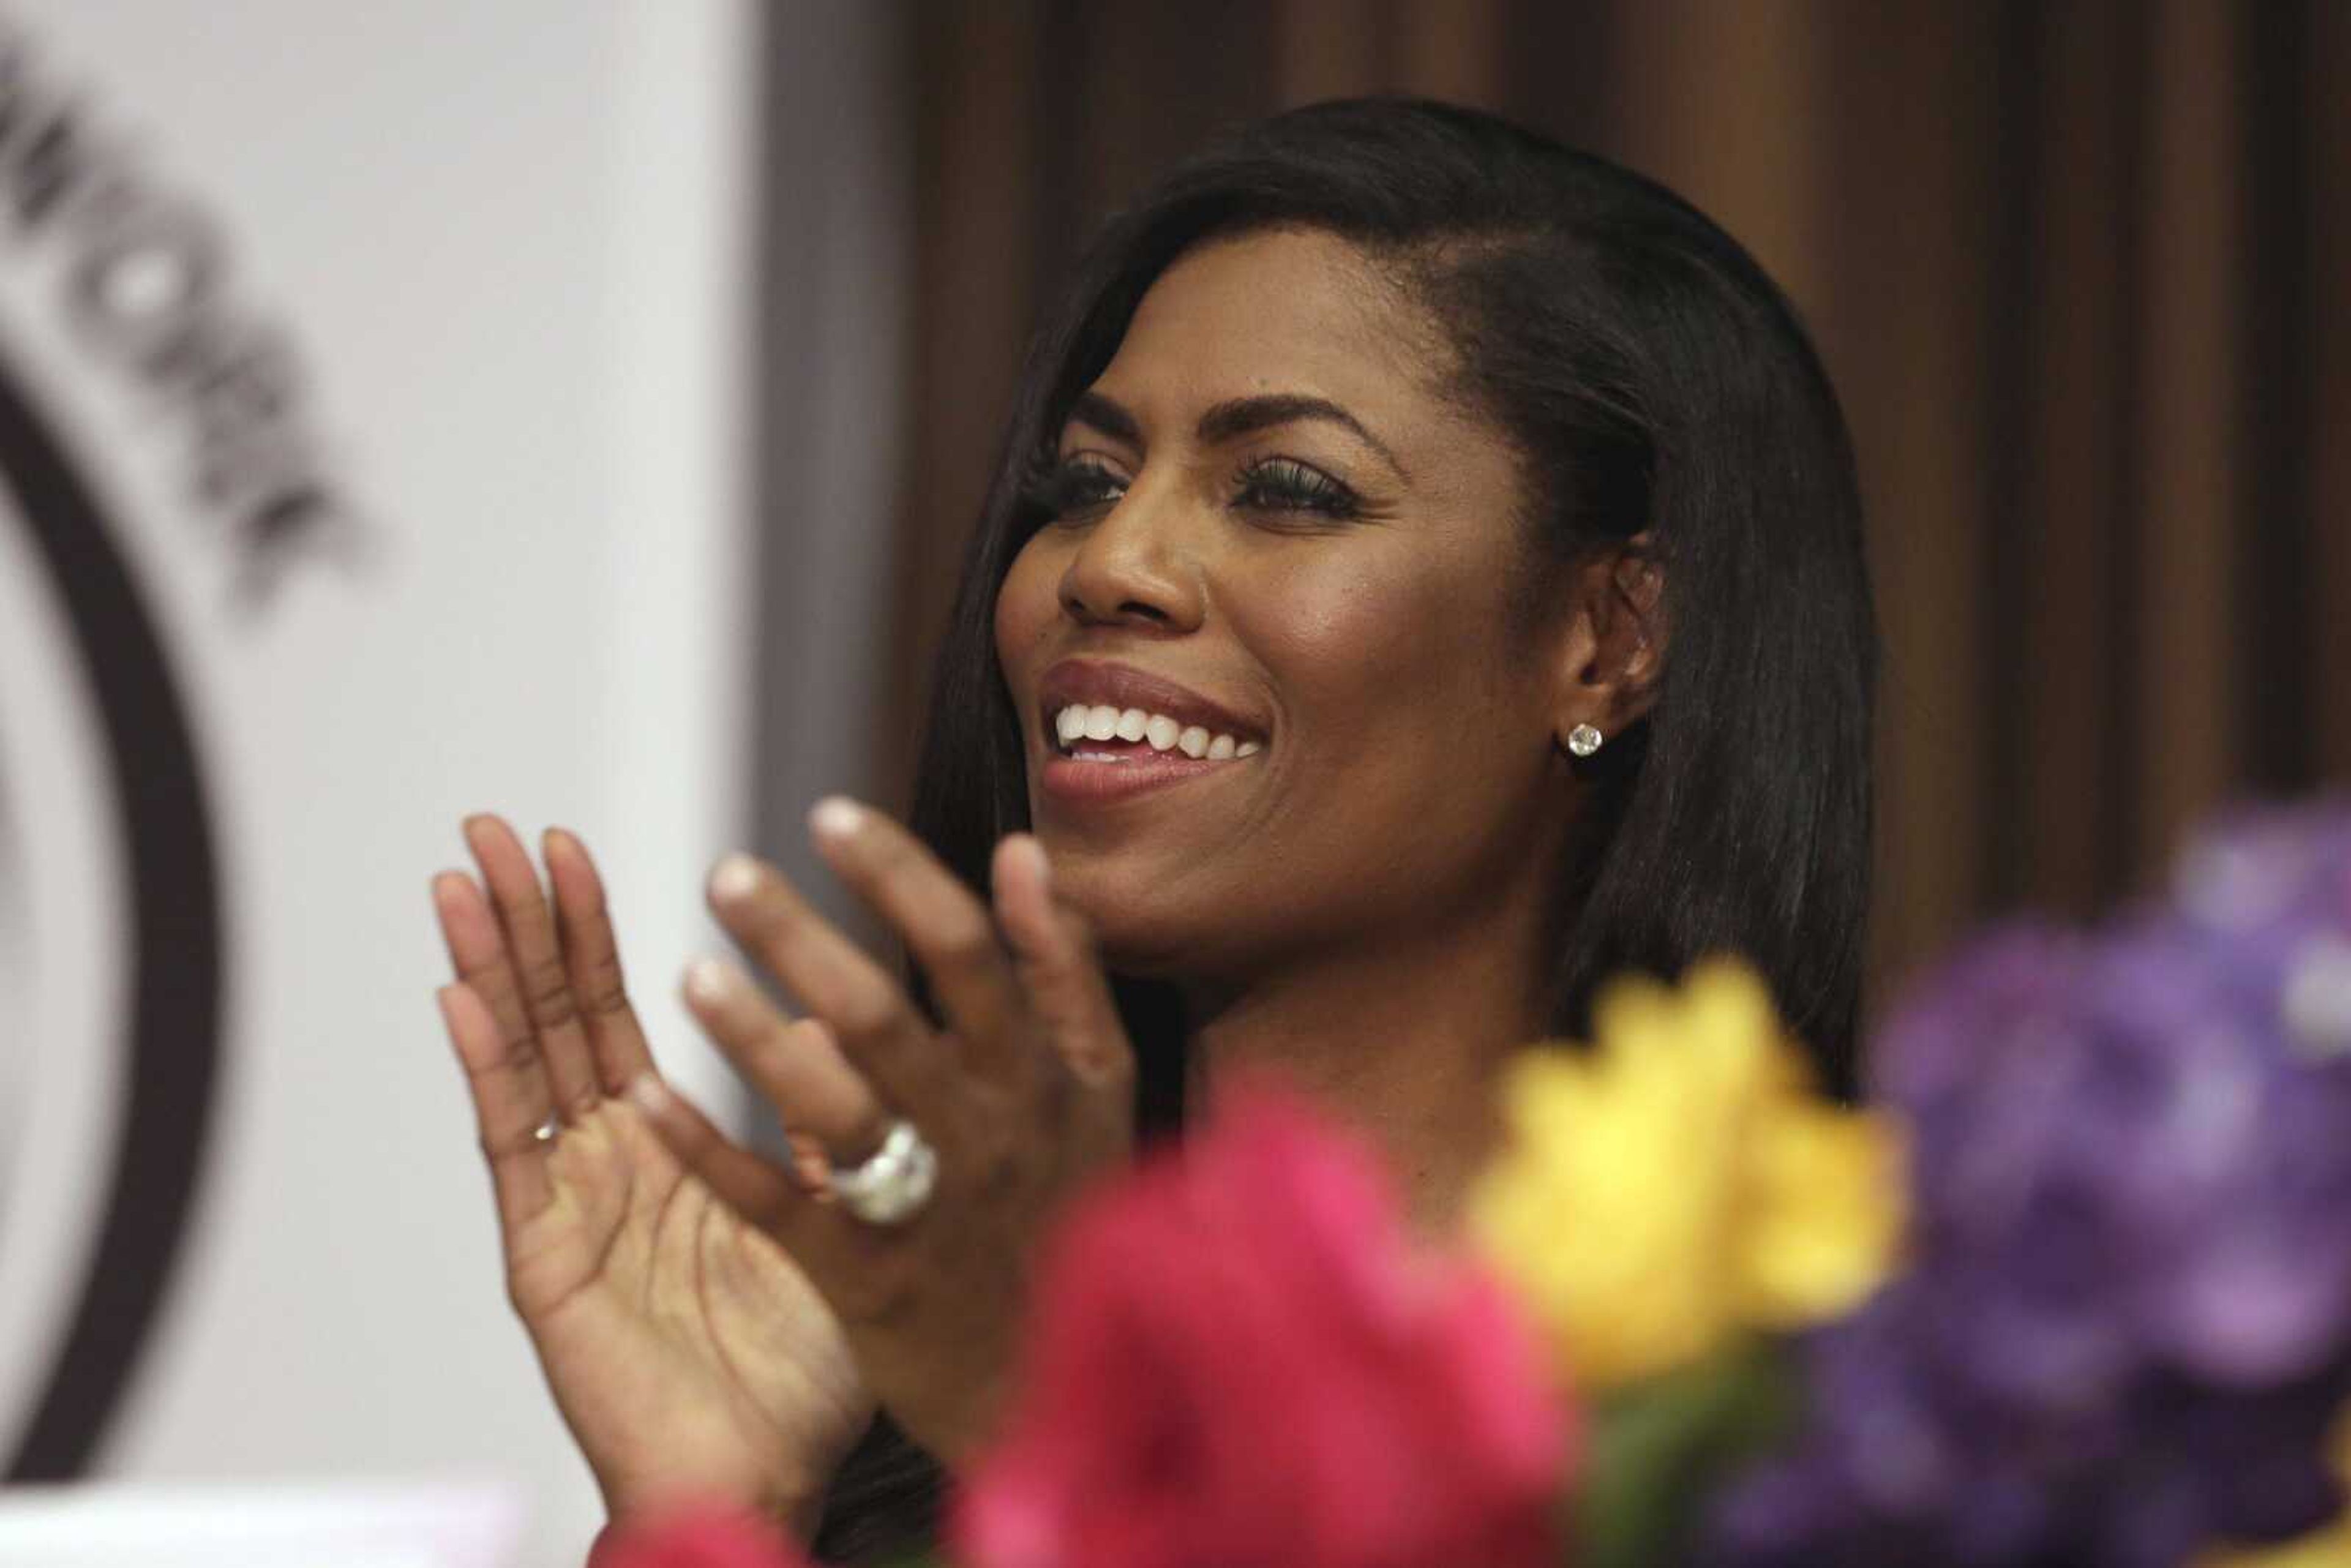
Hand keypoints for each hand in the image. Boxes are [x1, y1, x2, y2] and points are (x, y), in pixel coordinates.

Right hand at [430, 817, 872, 1535]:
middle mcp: (607, 1163)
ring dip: (491, 967)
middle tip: (489, 830)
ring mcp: (569, 1204)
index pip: (614, 1016)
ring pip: (523, 1061)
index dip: (589, 933)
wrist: (769, 1473)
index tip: (566, 848)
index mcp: (667, 1147)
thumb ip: (820, 1121)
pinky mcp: (547, 1253)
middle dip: (523, 923)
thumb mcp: (829, 1212)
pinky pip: (513, 1145)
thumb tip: (831, 1022)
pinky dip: (485, 1067)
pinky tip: (458, 995)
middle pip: (555, 1018)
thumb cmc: (800, 1366)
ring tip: (462, 880)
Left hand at [629, 798, 1136, 1465]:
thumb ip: (1063, 966)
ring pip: (833, 1109)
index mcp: (1041, 1074)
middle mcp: (983, 1132)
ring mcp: (923, 1209)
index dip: (897, 877)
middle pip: (886, 1018)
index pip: (967, 952)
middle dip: (802, 940)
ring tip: (687, 975)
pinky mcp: (866, 1280)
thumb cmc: (1066, 1209)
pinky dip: (710, 1149)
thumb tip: (1019, 851)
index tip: (826, 814)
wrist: (1056, 1382)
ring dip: (755, 1038)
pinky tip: (647, 1095)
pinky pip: (776, 1205)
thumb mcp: (1101, 1085)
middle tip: (725, 876)